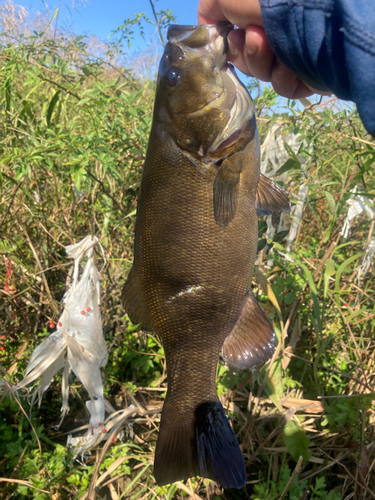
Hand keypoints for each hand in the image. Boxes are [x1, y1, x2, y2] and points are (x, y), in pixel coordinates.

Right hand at [197, 0, 316, 98]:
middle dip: (246, 52)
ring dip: (262, 62)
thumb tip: (206, 23)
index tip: (228, 37)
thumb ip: (211, 6)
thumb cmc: (273, 1)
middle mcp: (279, 32)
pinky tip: (292, 63)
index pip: (237, 38)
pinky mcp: (307, 75)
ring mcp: (294, 54)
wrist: (317, 19)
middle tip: (255, 37)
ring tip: (272, 44)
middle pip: (248, 59)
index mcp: (264, 15)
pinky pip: (283, 86)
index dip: (230, 42)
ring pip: (263, 74)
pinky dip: (284, 76)